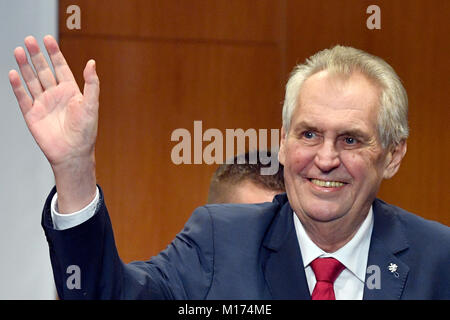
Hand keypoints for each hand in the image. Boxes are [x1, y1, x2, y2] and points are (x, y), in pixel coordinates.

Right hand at [9, 35, 98, 212]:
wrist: (73, 153)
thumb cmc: (86, 131)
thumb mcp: (92, 105)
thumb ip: (92, 84)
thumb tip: (92, 63)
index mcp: (71, 91)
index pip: (60, 67)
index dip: (54, 53)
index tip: (47, 39)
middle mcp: (55, 95)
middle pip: (44, 70)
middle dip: (37, 56)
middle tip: (29, 40)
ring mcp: (43, 104)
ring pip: (32, 81)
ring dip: (25, 66)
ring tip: (19, 50)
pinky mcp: (32, 115)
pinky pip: (23, 98)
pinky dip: (18, 86)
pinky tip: (14, 73)